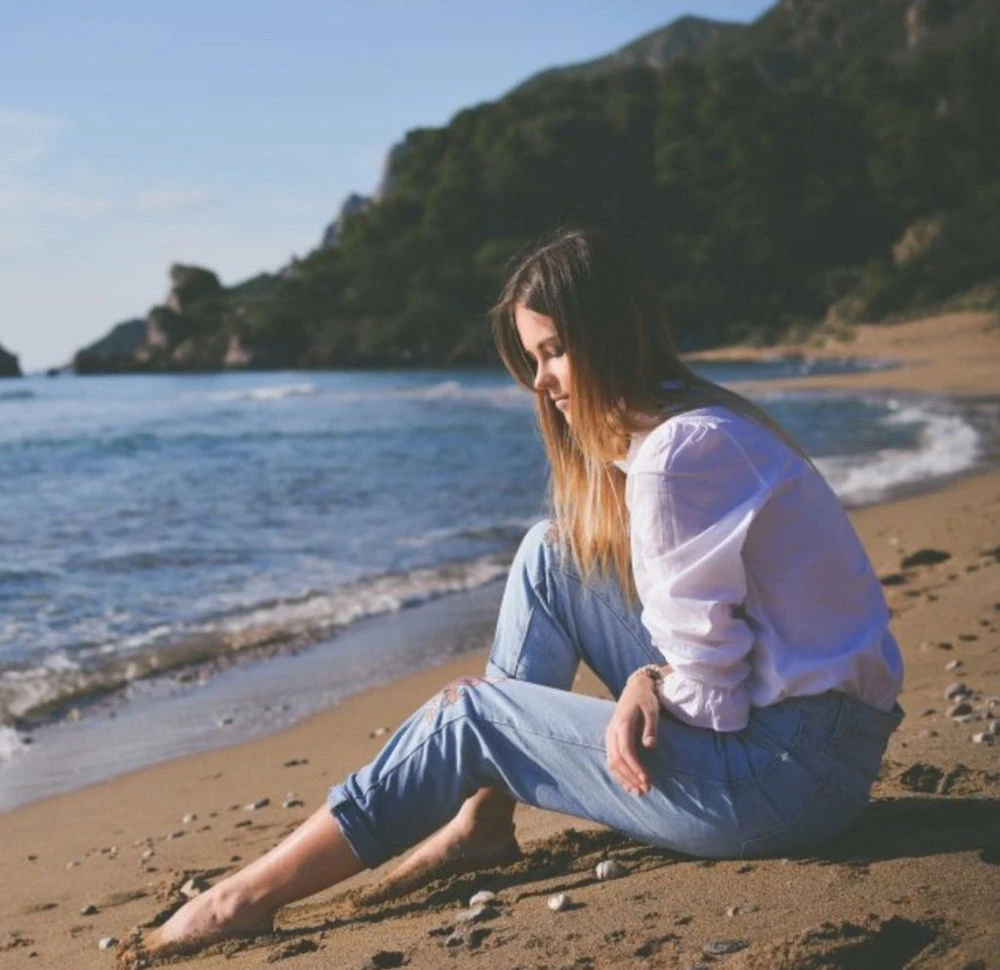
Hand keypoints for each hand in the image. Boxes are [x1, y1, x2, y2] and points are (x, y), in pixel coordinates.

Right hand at [605, 671, 660, 795]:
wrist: (635, 688)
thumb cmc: (645, 699)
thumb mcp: (652, 709)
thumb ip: (651, 728)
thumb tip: (650, 746)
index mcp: (622, 724)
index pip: (626, 752)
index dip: (635, 768)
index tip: (647, 780)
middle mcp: (612, 732)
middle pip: (617, 760)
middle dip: (630, 778)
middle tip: (646, 790)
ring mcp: (609, 736)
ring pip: (611, 763)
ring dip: (624, 779)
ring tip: (638, 792)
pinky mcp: (611, 740)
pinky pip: (611, 760)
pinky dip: (619, 774)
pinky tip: (629, 785)